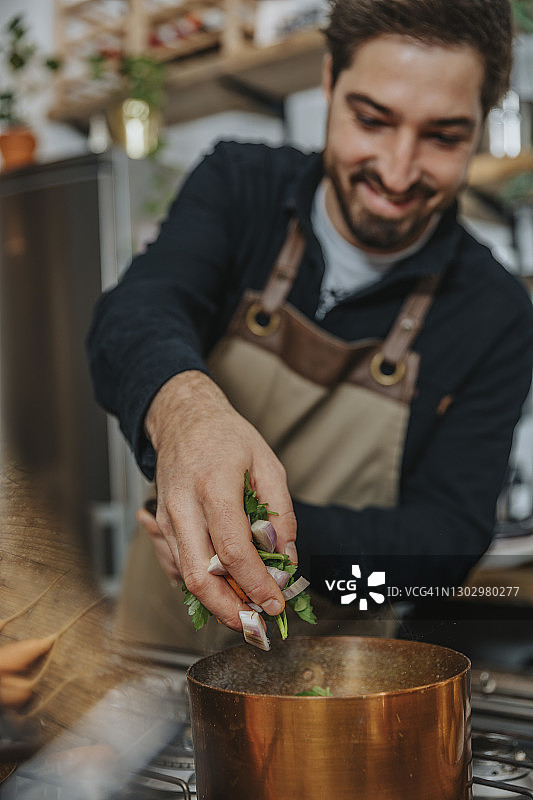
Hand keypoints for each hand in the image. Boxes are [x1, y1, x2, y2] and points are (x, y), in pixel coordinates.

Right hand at [145, 370, 297, 630]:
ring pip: (184, 577)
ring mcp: (166, 518)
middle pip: (199, 575)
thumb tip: (285, 555)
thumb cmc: (226, 437)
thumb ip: (280, 512)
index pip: (233, 550)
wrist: (182, 418)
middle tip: (256, 624)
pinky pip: (177, 566)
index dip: (256, 584)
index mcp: (213, 486)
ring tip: (246, 610)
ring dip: (216, 602)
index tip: (275, 602)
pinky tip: (223, 585)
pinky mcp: (161, 526)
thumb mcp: (267, 463)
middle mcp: (183, 506)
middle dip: (229, 610)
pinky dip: (201, 584)